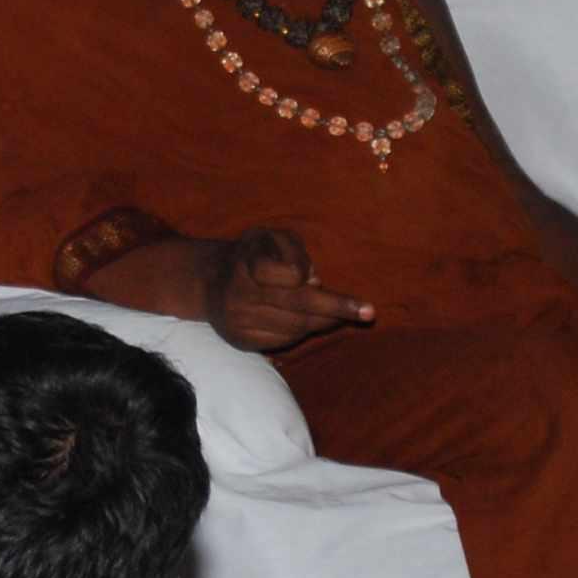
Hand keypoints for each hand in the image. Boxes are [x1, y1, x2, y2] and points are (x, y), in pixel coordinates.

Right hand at [203, 227, 373, 352]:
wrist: (208, 281)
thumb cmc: (252, 254)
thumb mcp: (270, 236)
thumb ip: (293, 250)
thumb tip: (314, 281)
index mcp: (247, 262)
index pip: (286, 275)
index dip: (304, 275)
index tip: (318, 279)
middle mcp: (239, 295)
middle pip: (297, 307)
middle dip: (336, 309)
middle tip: (369, 312)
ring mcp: (239, 321)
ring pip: (295, 327)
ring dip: (323, 321)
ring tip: (341, 314)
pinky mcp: (241, 340)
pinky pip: (283, 340)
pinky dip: (303, 332)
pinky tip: (313, 322)